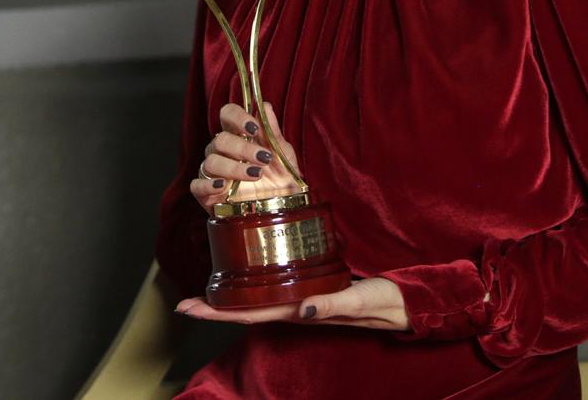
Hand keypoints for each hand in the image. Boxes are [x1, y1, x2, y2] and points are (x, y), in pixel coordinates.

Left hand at [174, 277, 409, 330]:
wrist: (404, 304)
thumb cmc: (383, 303)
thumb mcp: (359, 301)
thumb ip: (333, 306)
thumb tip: (303, 310)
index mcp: (301, 312)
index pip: (250, 314)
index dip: (218, 313)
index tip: (188, 308)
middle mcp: (295, 308)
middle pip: (245, 309)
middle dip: (214, 308)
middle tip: (183, 302)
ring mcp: (301, 300)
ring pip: (257, 299)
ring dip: (230, 297)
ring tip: (205, 290)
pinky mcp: (310, 287)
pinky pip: (274, 286)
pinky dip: (253, 282)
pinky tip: (244, 274)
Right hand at [190, 104, 302, 214]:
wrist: (279, 211)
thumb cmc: (279, 179)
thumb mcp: (283, 155)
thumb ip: (272, 132)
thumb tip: (265, 106)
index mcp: (238, 136)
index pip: (227, 115)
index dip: (237, 117)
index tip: (253, 128)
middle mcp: (222, 151)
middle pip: (220, 139)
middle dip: (242, 148)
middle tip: (263, 159)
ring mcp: (213, 172)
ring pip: (210, 162)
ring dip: (233, 167)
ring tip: (255, 175)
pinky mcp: (206, 194)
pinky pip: (197, 185)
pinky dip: (207, 185)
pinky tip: (223, 187)